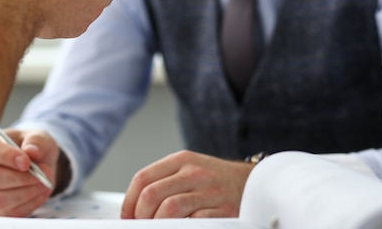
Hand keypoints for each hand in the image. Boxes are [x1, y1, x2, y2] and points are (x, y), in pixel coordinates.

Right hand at [0, 129, 60, 216]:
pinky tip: (42, 191)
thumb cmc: (34, 148)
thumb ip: (36, 141)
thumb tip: (30, 151)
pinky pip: (11, 212)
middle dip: (22, 178)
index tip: (27, 162)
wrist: (41, 164)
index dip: (8, 157)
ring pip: (1, 199)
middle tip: (44, 172)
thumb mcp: (39, 137)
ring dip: (27, 192)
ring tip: (45, 183)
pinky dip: (31, 203)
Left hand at [121, 150, 253, 218]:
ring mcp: (209, 191)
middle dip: (140, 216)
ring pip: (169, 208)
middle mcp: (194, 172)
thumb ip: (164, 182)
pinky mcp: (224, 210)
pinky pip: (194, 222)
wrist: (255, 184)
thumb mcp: (189, 169)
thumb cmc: (216, 180)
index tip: (127, 215)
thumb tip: (135, 205)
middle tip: (140, 225)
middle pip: (152, 194)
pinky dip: (180, 227)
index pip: (143, 178)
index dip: (129, 201)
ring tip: (157, 228)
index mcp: (181, 160)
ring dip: (157, 224)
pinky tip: (179, 228)